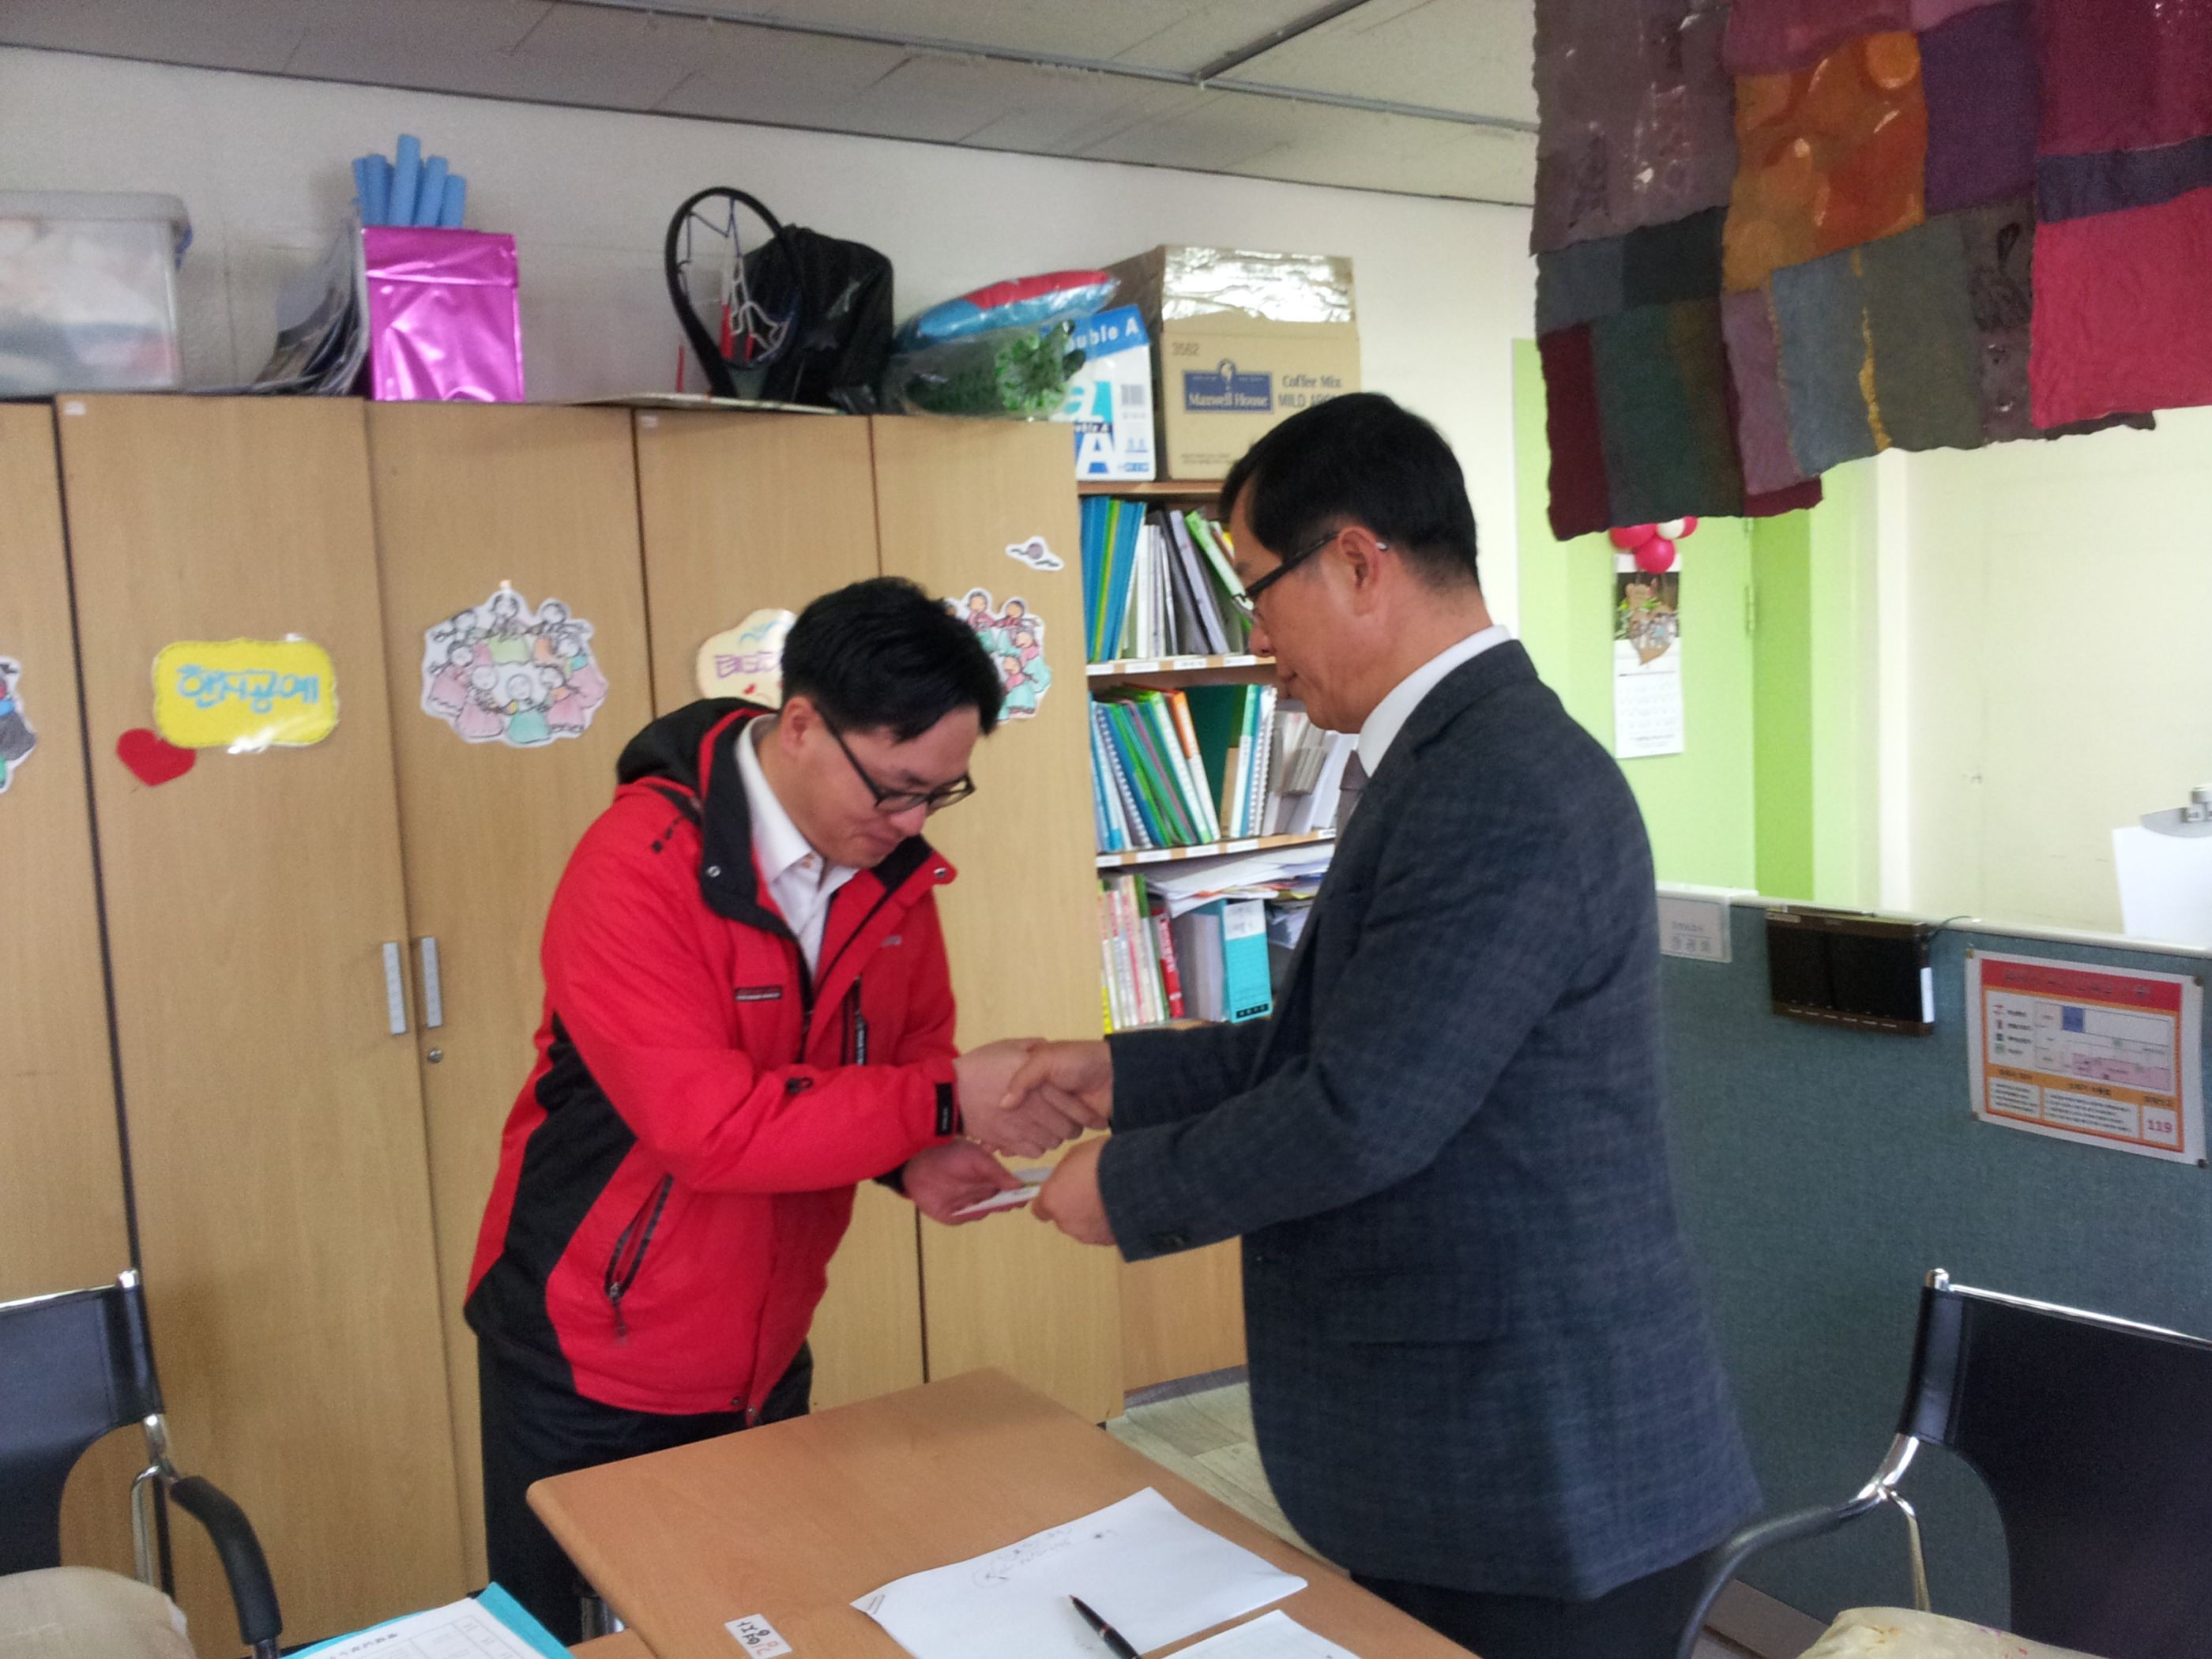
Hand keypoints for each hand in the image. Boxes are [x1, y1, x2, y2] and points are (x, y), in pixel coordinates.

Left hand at [899, 1141, 1025, 1225]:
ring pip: (983, 1212)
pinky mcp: (951, 1215)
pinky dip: (968, 1214)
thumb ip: (996, 1172)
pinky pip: (964, 1218)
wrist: (917, 1160)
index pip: (1009, 1190)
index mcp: (989, 1179)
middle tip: (1010, 1201)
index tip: (1026, 1195)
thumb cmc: (950, 1153)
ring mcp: (965, 1205)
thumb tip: (1018, 1184)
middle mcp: (980, 1193)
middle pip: (999, 1203)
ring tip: (984, 1198)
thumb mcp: (977, 1158)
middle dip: (1005, 1203)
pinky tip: (967, 1205)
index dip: (1018, 1193)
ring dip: (985, 1207)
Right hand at [956, 1037, 1093, 1156]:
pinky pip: (1033, 1151)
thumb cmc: (980, 1065)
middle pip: (1067, 1129)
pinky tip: (1033, 1138)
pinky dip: (1036, 1147)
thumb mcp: (1010, 1047)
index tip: (1096, 1120)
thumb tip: (1048, 1051)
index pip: (1075, 1108)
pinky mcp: (1010, 1142)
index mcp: (1041, 1085)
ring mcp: (1022, 1127)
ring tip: (1051, 1130)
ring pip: (1052, 1142)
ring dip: (1054, 1138)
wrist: (950, 1091)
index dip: (1088, 1116)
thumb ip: (1034, 1048)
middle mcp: (1036, 1109)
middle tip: (1071, 1124)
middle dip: (1073, 1128)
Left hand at [1032, 1138, 1116, 1247]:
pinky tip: (1122, 1206)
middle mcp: (1066, 1223)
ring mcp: (1089, 1235)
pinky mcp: (1109, 1241)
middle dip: (1075, 1206)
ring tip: (1111, 1196)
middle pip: (1064, 1218)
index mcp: (1052, 1201)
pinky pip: (1104, 1231)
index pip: (1040, 1209)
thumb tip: (1066, 1178)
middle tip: (1092, 1187)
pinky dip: (1110, 1222)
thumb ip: (1065, 1172)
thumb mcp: (1076, 1155)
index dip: (1051, 1199)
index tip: (1062, 1189)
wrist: (1138, 1179)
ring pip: (1085, 1226)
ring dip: (1093, 1215)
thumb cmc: (1103, 1161)